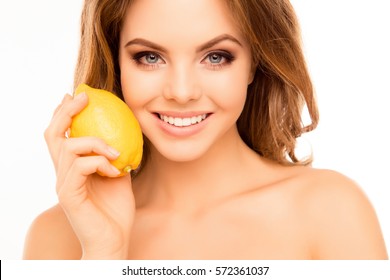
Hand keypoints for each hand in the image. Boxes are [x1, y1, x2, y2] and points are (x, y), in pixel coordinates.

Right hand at [44, 93, 134, 258]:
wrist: (114, 240)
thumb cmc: (116, 210)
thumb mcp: (118, 176)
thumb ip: (115, 158)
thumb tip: (123, 137)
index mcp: (73, 168)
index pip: (61, 135)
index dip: (65, 113)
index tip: (79, 95)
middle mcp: (63, 173)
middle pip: (53, 134)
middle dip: (66, 111)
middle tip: (83, 96)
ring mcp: (63, 184)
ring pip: (68, 147)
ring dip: (96, 143)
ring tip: (116, 152)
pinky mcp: (68, 195)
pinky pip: (80, 166)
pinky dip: (100, 163)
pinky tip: (116, 171)